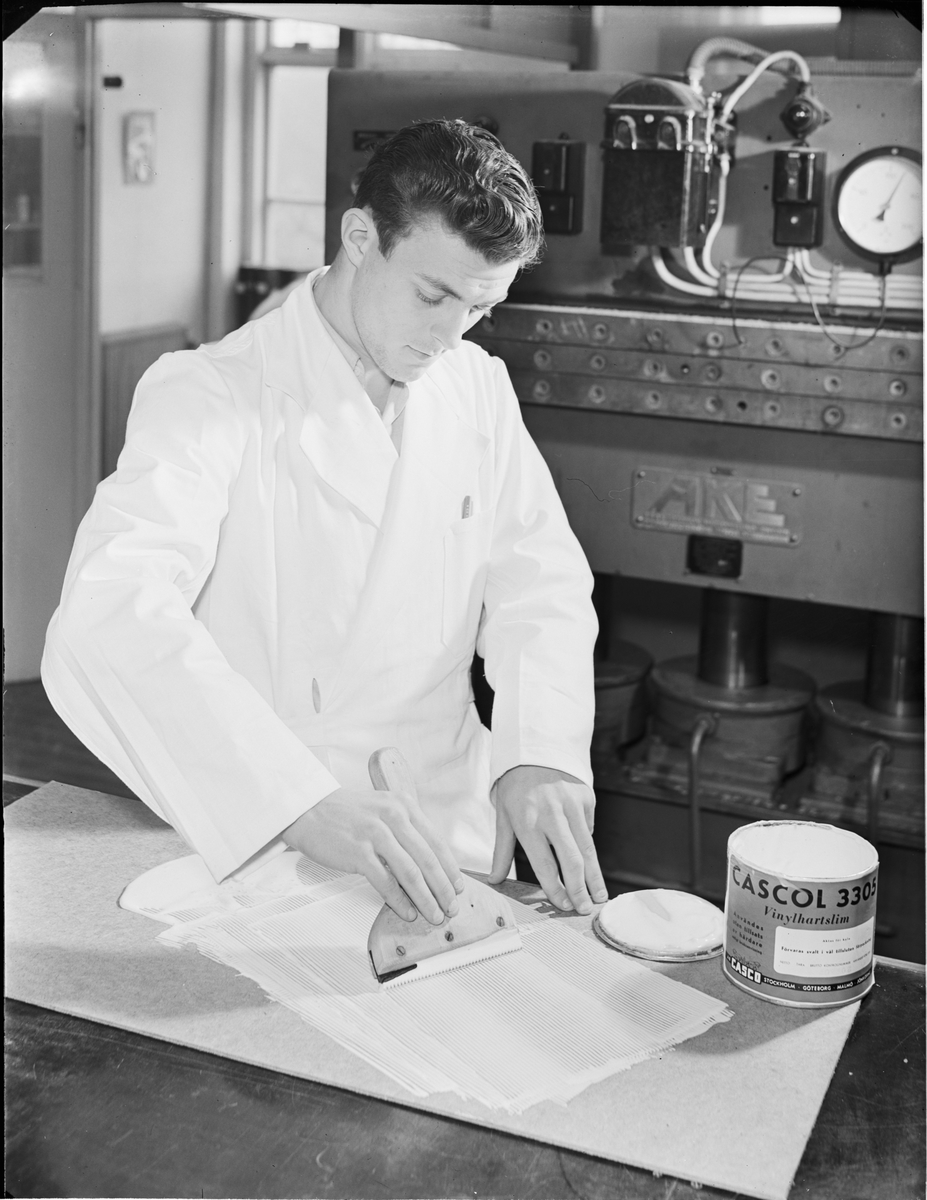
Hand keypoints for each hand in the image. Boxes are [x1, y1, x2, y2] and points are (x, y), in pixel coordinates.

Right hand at [282, 787, 464, 924]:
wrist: (308, 810)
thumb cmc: (345, 814)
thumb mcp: (382, 809)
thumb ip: (405, 830)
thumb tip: (428, 864)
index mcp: (404, 805)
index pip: (437, 841)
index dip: (450, 868)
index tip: (458, 888)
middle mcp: (393, 816)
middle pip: (428, 859)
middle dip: (443, 889)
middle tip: (452, 908)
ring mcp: (375, 834)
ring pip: (411, 872)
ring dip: (426, 899)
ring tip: (433, 915)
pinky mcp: (358, 852)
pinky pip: (385, 881)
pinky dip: (399, 900)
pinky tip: (407, 912)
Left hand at [488, 765, 607, 914]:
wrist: (533, 750)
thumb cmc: (514, 788)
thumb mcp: (503, 816)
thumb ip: (502, 850)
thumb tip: (494, 881)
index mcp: (527, 821)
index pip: (544, 863)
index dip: (555, 888)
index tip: (563, 906)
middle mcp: (552, 813)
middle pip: (571, 859)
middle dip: (580, 888)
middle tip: (586, 909)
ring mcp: (572, 804)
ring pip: (588, 847)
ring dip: (595, 876)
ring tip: (600, 897)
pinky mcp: (586, 797)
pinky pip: (589, 828)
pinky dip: (587, 845)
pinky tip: (587, 859)